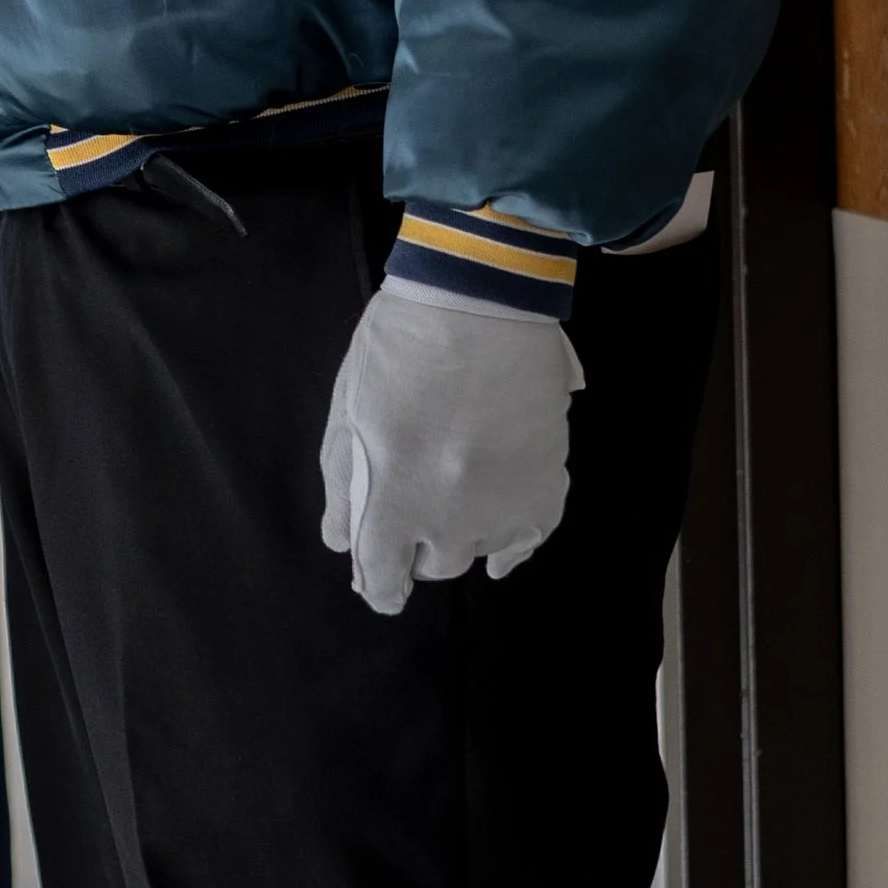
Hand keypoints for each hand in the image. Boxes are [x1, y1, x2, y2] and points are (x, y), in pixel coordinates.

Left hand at [320, 285, 583, 612]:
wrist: (481, 302)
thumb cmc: (399, 347)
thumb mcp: (347, 412)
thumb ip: (342, 484)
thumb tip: (342, 542)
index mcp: (391, 497)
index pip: (382, 577)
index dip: (378, 585)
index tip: (380, 583)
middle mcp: (449, 516)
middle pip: (432, 565)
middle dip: (416, 546)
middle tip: (414, 503)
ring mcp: (503, 504)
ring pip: (478, 553)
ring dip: (461, 535)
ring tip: (455, 495)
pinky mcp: (545, 485)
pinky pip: (529, 541)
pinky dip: (513, 546)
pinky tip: (502, 545)